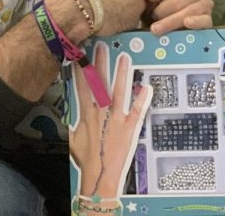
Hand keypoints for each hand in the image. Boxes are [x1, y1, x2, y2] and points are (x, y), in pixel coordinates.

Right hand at [70, 43, 151, 201]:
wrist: (98, 178)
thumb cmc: (86, 160)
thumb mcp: (75, 137)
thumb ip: (78, 120)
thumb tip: (77, 110)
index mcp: (86, 115)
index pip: (82, 87)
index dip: (81, 70)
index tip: (81, 55)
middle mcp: (101, 114)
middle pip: (100, 84)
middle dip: (100, 64)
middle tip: (101, 46)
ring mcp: (117, 120)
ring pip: (119, 92)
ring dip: (122, 75)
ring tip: (124, 57)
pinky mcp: (130, 128)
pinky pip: (138, 111)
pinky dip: (143, 99)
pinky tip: (148, 87)